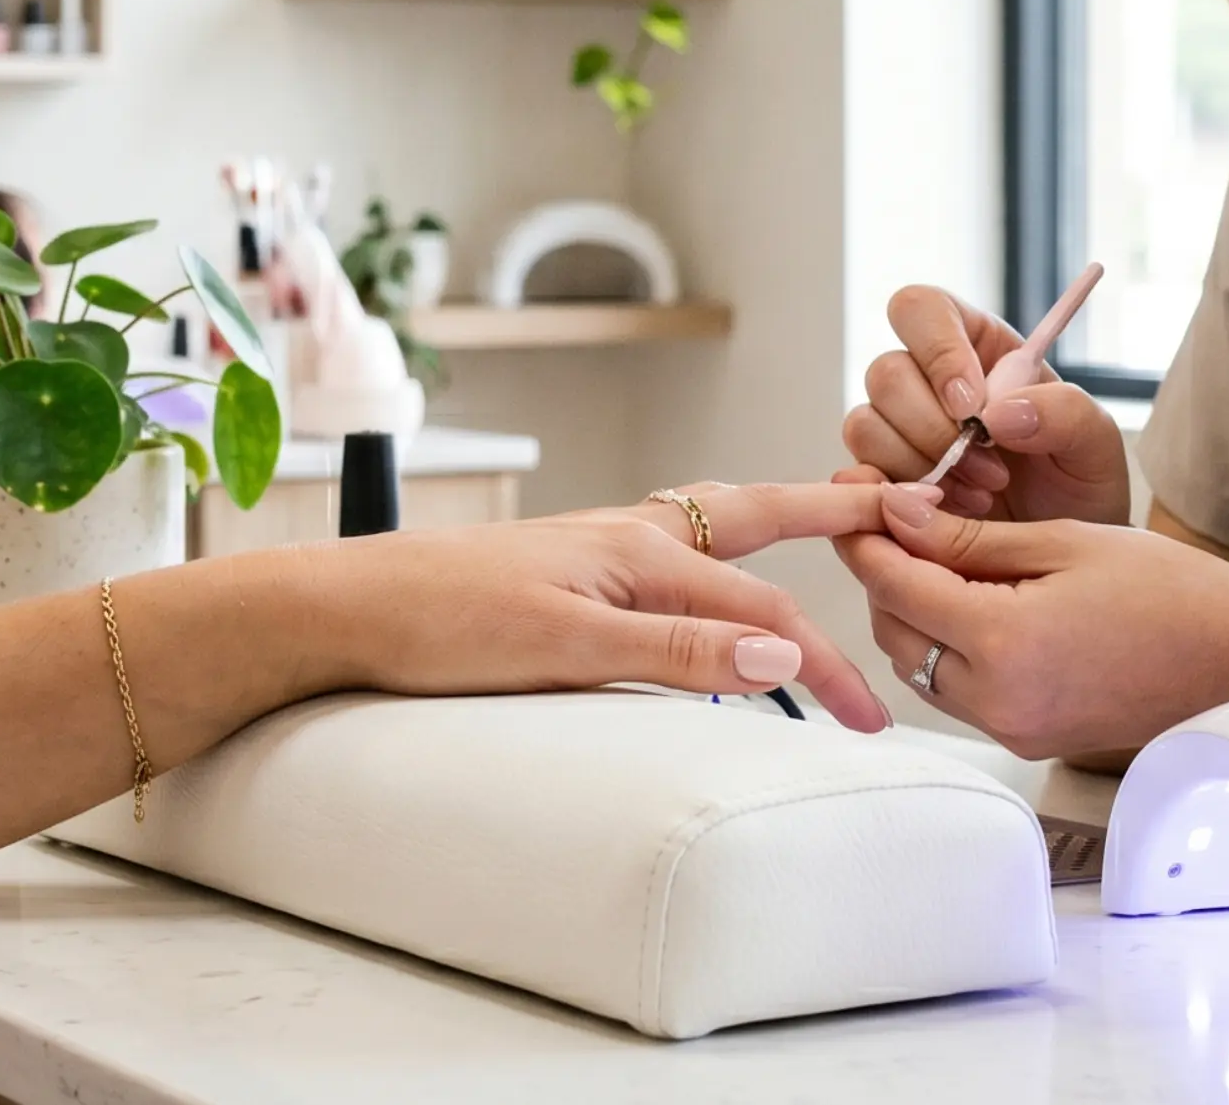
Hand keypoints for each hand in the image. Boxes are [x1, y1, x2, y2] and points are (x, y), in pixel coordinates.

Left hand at [286, 483, 897, 732]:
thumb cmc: (436, 622)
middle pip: (747, 526)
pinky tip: (701, 586)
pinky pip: (662, 564)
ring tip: (817, 523)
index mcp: (637, 548)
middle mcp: (622, 538)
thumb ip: (675, 649)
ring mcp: (590, 555)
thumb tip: (782, 649)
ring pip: (704, 536)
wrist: (339, 612)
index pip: (764, 607)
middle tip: (890, 508)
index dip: (828, 662)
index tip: (872, 719)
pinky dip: (709, 565)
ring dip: (767, 533)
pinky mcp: (559, 581)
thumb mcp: (564, 646)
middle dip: (823, 520)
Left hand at [836, 493, 1228, 756]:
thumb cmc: (1171, 591)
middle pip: (893, 631)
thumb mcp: (1064, 541)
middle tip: (894, 519)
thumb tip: (893, 512)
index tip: (855, 495)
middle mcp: (996, 699)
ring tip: (934, 555)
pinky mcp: (1026, 739)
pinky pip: (954, 690)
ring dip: (911, 612)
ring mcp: (1011, 728)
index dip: (865, 535)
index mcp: (1003, 643)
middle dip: (883, 574)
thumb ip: (968, 538)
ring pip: (916, 665)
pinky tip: (970, 602)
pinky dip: (945, 646)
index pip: (894, 584)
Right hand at [842, 285, 1129, 523]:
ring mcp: (896, 431)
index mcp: (975, 346)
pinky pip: (856, 475)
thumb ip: (1064, 411)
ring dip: (921, 467)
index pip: (922, 309)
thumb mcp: (1097, 444)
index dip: (936, 349)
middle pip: (886, 371)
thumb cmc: (1077, 489)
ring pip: (865, 424)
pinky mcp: (880, 480)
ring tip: (980, 497)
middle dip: (935, 429)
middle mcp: (925, 381)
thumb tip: (997, 412)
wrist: (1059, 562)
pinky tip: (943, 515)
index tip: (972, 404)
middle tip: (991, 471)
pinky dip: (895, 499)